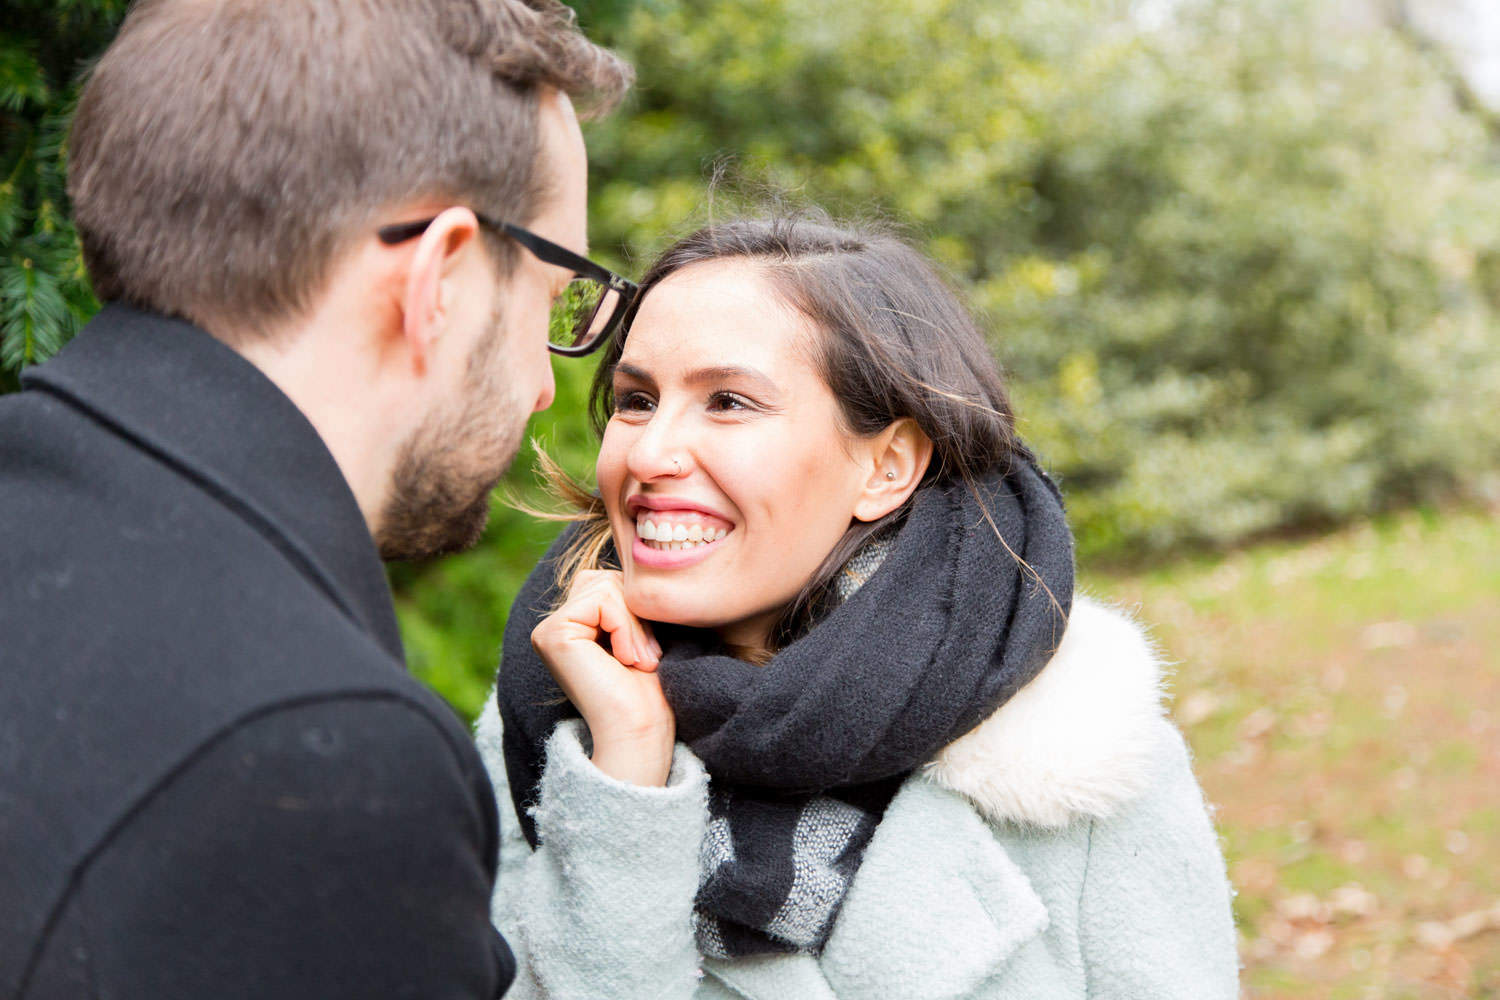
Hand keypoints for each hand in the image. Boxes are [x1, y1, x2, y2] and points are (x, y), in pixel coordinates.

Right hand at [530, 569, 674, 785]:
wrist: (640, 729)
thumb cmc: (646, 689)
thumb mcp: (637, 632)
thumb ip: (625, 599)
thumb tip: (640, 556)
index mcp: (571, 625)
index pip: (610, 582)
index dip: (637, 610)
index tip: (647, 654)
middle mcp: (552, 626)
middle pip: (606, 579)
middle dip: (635, 614)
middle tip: (645, 657)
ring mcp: (548, 630)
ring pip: (606, 587)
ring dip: (633, 625)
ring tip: (637, 661)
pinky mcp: (552, 634)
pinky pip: (602, 601)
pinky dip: (624, 628)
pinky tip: (625, 661)